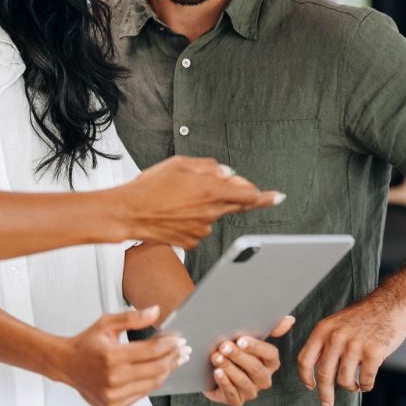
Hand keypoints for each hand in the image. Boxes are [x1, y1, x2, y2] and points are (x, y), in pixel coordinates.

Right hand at [53, 305, 191, 405]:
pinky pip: (141, 394)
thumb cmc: (86, 343)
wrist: (66, 364)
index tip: (179, 340)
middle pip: (156, 369)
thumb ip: (133, 318)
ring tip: (175, 361)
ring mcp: (112, 395)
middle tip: (183, 350)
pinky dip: (152, 383)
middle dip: (173, 358)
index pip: (151, 352)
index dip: (169, 345)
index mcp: (111, 356)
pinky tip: (157, 372)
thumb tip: (156, 311)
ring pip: (152, 384)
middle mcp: (112, 378)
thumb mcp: (107, 323)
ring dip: (166, 371)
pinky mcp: (113, 405)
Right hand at [115, 157, 283, 248]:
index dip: (264, 195)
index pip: (248, 194)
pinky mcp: (192, 241)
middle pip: (237, 206)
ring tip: (180, 199)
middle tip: (241, 193)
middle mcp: (210, 212)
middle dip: (241, 198)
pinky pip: (201, 228)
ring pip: (215, 216)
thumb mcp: (179, 163)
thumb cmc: (149, 187)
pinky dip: (195, 220)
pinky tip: (176, 214)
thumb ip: (208, 166)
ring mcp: (202, 229)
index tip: (277, 196)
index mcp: (210, 190)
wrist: (128, 213)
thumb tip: (227, 173)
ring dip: (208, 207)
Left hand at [204, 315, 294, 405]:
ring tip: (216, 357)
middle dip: (239, 356)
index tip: (241, 340)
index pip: (271, 355)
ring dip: (229, 368)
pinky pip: (233, 394)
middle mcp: (264, 379)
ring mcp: (251, 391)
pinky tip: (217, 372)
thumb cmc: (235, 350)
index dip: (256, 347)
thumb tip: (290, 319)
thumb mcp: (249, 338)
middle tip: (224, 346)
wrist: (213, 369)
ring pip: (244, 381)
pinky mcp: (237, 401)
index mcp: (271, 363)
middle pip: (256, 368)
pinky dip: (224, 382)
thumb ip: (271, 329)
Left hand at [296, 295, 405, 405]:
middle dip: (324, 393)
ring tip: (354, 385)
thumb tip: (314, 369)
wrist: (391, 304)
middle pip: (323, 374)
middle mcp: (336, 337)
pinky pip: (365, 380)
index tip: (310, 386)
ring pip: (344, 380)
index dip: (305, 376)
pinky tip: (366, 383)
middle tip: (327, 404)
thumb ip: (325, 342)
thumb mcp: (336, 322)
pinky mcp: (373, 353)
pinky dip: (365, 386)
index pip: (305, 359)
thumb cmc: (364, 316)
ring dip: (350, 387)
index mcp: (323, 329)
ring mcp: (355, 345)